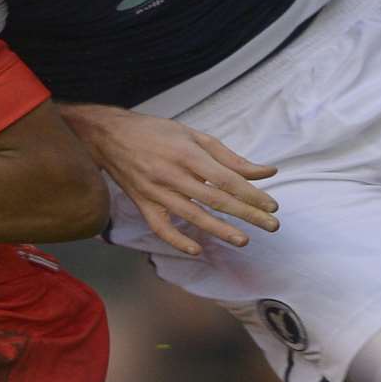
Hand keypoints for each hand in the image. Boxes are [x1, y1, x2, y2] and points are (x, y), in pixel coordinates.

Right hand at [59, 104, 278, 255]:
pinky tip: (197, 249)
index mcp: (187, 153)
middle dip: (246, 214)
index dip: (251, 194)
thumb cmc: (156, 132)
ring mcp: (155, 192)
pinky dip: (177, 240)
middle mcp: (172, 174)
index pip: (226, 179)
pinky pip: (161, 227)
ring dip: (220, 230)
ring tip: (243, 240)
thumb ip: (230, 157)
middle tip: (271, 226)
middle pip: (215, 199)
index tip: (272, 206)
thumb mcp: (194, 136)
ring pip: (192, 215)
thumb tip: (265, 172)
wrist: (109, 136)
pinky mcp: (142, 204)